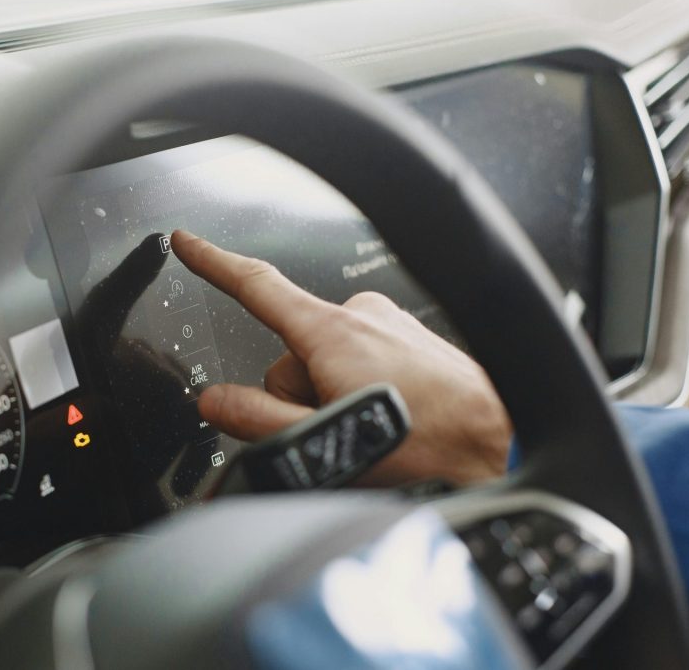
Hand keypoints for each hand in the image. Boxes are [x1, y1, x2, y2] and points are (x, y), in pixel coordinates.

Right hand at [170, 229, 512, 485]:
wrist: (502, 443)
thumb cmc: (431, 445)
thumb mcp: (326, 444)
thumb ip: (258, 421)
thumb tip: (214, 402)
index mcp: (332, 333)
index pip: (256, 286)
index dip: (213, 263)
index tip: (186, 243)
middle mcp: (360, 315)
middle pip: (291, 355)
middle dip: (302, 397)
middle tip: (337, 432)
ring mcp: (386, 323)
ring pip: (326, 361)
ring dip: (334, 396)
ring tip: (375, 428)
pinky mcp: (407, 335)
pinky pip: (359, 357)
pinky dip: (361, 385)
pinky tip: (392, 415)